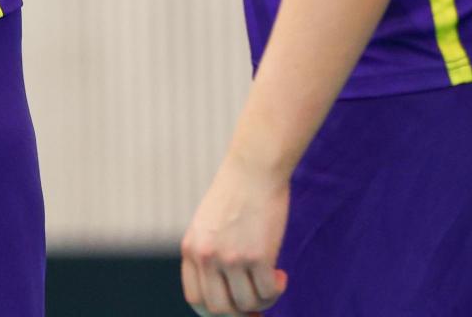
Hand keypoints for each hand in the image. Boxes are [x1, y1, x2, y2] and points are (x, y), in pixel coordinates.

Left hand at [180, 156, 289, 315]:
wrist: (254, 169)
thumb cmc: (237, 195)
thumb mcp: (209, 225)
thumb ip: (210, 255)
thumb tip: (230, 296)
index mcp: (190, 249)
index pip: (196, 299)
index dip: (216, 310)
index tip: (234, 307)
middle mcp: (206, 256)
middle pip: (220, 309)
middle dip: (240, 313)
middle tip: (257, 302)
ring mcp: (230, 258)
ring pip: (247, 304)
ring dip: (263, 299)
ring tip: (271, 281)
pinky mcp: (257, 256)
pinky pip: (268, 291)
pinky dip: (276, 288)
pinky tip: (280, 273)